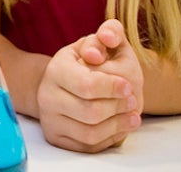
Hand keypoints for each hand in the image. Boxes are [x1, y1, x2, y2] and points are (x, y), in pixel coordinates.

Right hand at [37, 19, 142, 152]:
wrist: (57, 85)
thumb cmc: (82, 62)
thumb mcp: (95, 42)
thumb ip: (108, 33)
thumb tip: (107, 39)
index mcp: (56, 70)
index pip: (87, 85)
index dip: (112, 88)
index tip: (129, 86)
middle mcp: (47, 96)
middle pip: (91, 113)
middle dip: (118, 108)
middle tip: (134, 101)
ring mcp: (50, 120)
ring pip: (90, 134)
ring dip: (118, 126)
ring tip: (133, 116)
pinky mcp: (56, 138)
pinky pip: (87, 147)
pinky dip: (109, 139)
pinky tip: (120, 127)